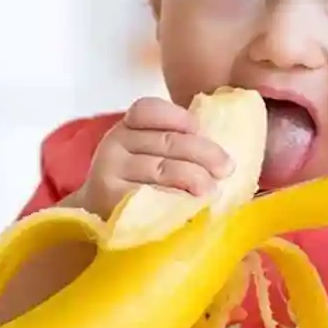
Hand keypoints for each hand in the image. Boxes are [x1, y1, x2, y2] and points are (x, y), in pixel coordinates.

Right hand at [78, 97, 234, 217]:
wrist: (100, 217)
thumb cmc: (137, 182)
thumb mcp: (148, 154)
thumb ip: (175, 143)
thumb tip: (221, 150)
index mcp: (127, 126)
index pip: (149, 110)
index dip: (177, 116)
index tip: (199, 128)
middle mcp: (115, 144)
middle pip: (168, 141)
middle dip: (204, 153)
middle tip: (227, 168)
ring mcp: (110, 171)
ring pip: (163, 169)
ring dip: (195, 178)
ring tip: (213, 189)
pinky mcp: (110, 199)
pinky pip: (151, 195)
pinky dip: (177, 199)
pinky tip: (192, 205)